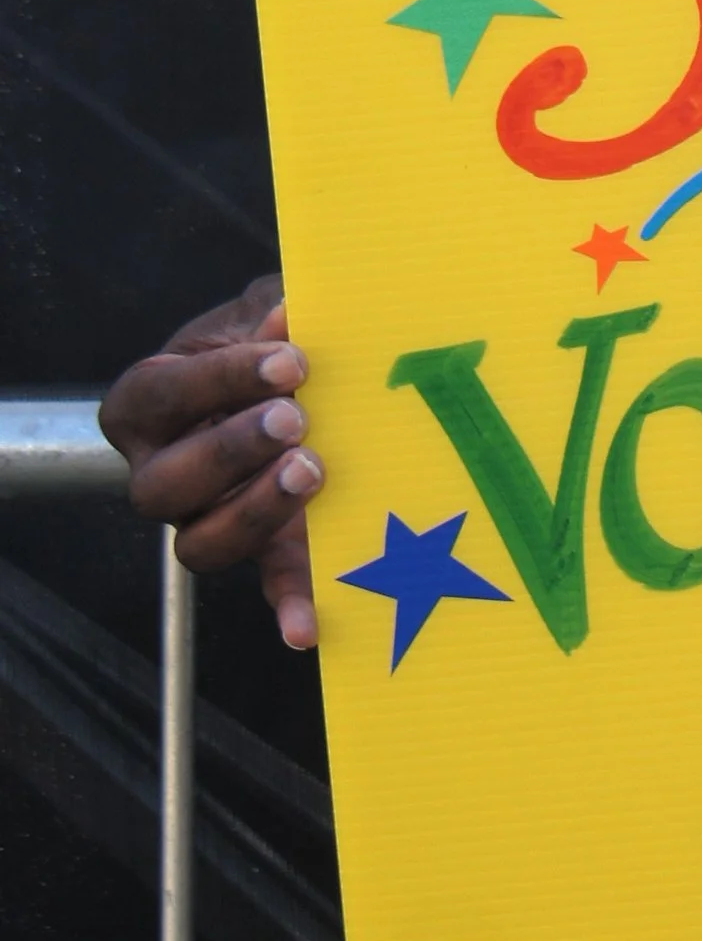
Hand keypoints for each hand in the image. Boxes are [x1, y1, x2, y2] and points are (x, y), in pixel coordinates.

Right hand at [98, 274, 320, 646]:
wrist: (303, 386)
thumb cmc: (268, 342)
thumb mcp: (264, 315)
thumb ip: (272, 312)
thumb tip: (288, 315)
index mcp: (146, 407)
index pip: (160, 396)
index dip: (218, 380)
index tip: (289, 359)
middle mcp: (161, 473)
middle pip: (160, 487)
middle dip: (229, 452)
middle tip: (296, 418)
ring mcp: (207, 520)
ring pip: (200, 544)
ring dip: (254, 512)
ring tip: (315, 470)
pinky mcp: (264, 553)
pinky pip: (267, 588)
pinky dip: (288, 608)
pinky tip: (308, 627)